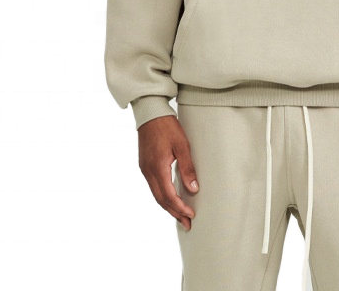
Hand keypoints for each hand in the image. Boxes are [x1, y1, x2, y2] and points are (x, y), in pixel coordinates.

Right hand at [138, 115, 199, 230]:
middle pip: (161, 200)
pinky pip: (153, 187)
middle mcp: (148, 172)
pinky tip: (170, 198)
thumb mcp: (182, 145)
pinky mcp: (144, 166)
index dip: (180, 208)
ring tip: (180, 215)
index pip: (168, 196)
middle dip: (174, 213)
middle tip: (187, 223)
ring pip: (156, 195)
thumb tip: (194, 189)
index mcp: (157, 168)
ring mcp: (145, 169)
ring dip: (168, 206)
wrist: (151, 113)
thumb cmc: (168, 127)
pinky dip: (163, 196)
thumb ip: (187, 168)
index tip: (191, 215)